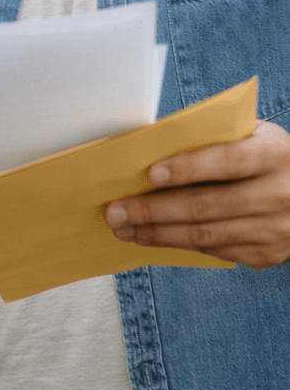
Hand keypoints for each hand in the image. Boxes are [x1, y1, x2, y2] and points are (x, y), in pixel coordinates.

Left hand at [105, 121, 289, 268]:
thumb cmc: (265, 154)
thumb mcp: (251, 135)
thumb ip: (213, 137)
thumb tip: (152, 144)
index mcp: (275, 154)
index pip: (227, 161)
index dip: (188, 167)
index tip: (150, 174)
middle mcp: (281, 194)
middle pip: (207, 205)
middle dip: (154, 210)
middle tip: (117, 210)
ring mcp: (277, 230)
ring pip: (206, 235)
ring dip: (158, 233)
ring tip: (124, 228)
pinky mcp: (268, 254)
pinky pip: (215, 250)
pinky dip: (178, 243)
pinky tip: (151, 236)